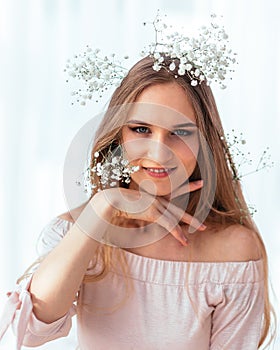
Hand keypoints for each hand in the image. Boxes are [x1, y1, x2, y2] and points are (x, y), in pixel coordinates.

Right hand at [84, 179, 204, 246]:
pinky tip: (184, 241)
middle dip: (194, 211)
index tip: (200, 183)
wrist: (109, 200)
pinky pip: (168, 225)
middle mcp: (157, 200)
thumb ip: (138, 210)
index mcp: (153, 197)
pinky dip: (176, 234)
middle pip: (180, 206)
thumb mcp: (130, 207)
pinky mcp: (152, 213)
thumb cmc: (117, 203)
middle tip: (206, 215)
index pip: (174, 191)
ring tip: (203, 228)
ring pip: (177, 216)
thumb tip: (138, 214)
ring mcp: (155, 205)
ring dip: (190, 224)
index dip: (188, 187)